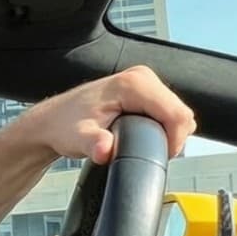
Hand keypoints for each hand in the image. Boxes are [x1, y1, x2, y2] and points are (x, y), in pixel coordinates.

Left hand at [22, 65, 196, 162]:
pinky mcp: (146, 91)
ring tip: (141, 146)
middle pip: (182, 113)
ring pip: (178, 114)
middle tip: (146, 155)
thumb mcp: (79, 139)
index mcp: (133, 84)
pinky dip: (164, 129)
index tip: (158, 158)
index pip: (177, 114)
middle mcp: (142, 77)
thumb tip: (105, 150)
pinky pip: (169, 113)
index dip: (174, 142)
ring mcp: (145, 82)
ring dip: (168, 135)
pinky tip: (144, 138)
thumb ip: (95, 145)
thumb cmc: (65, 126)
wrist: (54, 121)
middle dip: (171, 140)